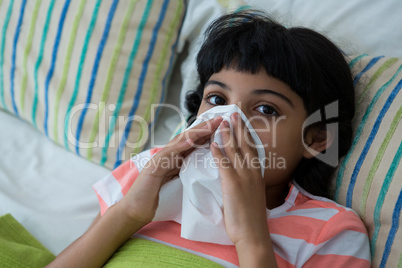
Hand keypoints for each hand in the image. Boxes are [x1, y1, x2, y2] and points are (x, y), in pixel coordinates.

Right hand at [120, 116, 223, 225]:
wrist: (136, 210)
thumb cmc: (155, 198)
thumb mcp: (176, 183)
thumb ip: (186, 173)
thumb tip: (204, 170)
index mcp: (175, 159)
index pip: (193, 144)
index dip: (208, 134)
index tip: (222, 127)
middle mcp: (167, 155)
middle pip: (188, 138)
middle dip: (204, 128)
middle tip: (219, 119)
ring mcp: (159, 159)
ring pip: (179, 142)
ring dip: (195, 133)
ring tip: (209, 125)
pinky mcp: (153, 167)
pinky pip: (167, 154)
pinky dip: (179, 146)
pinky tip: (190, 140)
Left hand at [211, 113, 274, 265]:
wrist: (252, 233)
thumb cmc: (250, 217)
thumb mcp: (252, 194)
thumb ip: (248, 181)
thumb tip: (242, 173)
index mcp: (257, 174)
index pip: (252, 149)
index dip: (246, 134)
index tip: (242, 122)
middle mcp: (252, 172)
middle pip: (245, 145)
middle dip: (239, 128)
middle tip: (233, 114)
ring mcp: (243, 177)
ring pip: (235, 151)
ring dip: (228, 135)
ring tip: (222, 123)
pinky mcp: (233, 184)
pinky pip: (224, 165)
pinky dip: (219, 153)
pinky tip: (213, 144)